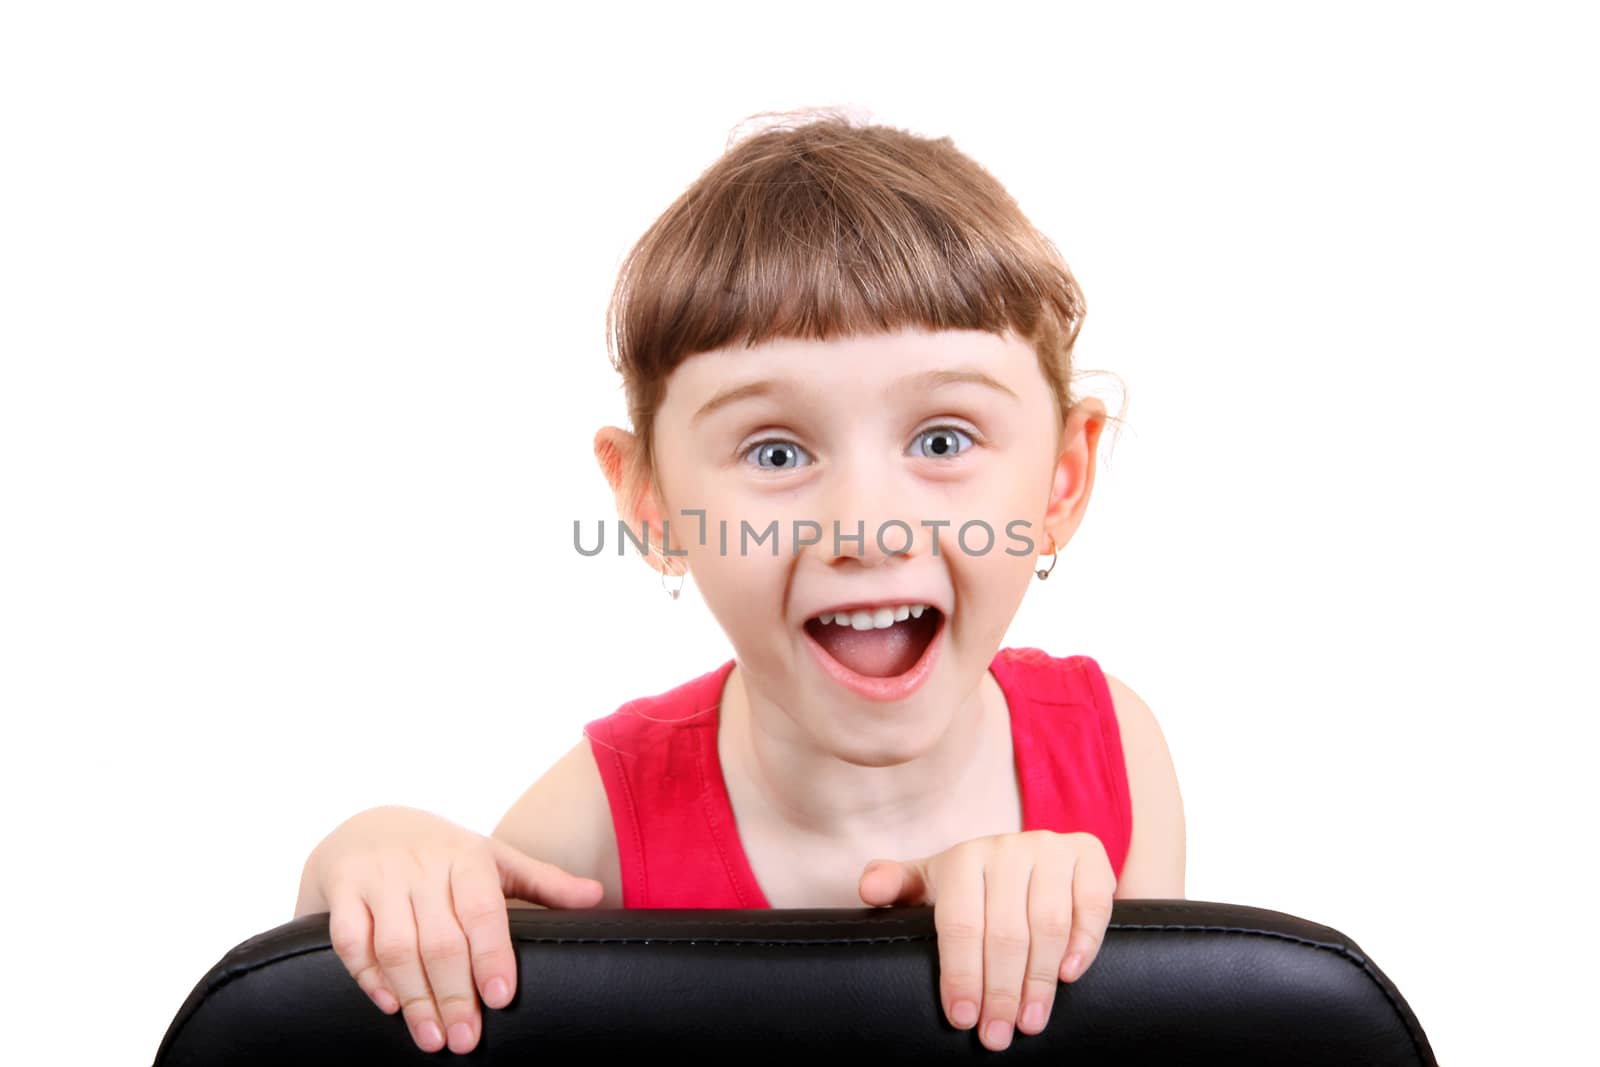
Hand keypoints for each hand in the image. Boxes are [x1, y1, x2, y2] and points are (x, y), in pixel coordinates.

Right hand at [301, 806, 604, 1054]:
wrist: (367, 823)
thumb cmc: (442, 852)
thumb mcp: (494, 859)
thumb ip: (543, 882)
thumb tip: (597, 898)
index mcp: (466, 857)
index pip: (483, 910)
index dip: (492, 955)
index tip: (502, 998)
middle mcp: (421, 865)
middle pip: (440, 938)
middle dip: (454, 994)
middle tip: (466, 1040)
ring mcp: (378, 877)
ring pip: (395, 945)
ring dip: (414, 996)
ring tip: (432, 1038)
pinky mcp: (341, 891)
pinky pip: (350, 941)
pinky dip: (368, 976)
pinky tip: (390, 1005)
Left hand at [858, 830, 1115, 1051]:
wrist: (1029, 857)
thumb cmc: (971, 886)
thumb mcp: (930, 884)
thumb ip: (896, 885)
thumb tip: (868, 889)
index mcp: (963, 857)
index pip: (960, 923)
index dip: (961, 975)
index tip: (962, 1019)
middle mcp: (1007, 847)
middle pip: (1005, 931)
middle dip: (1000, 991)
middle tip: (997, 1036)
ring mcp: (1050, 848)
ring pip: (1048, 923)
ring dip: (1039, 979)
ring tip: (1030, 1022)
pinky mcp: (1088, 854)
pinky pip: (1091, 903)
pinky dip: (1083, 942)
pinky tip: (1068, 976)